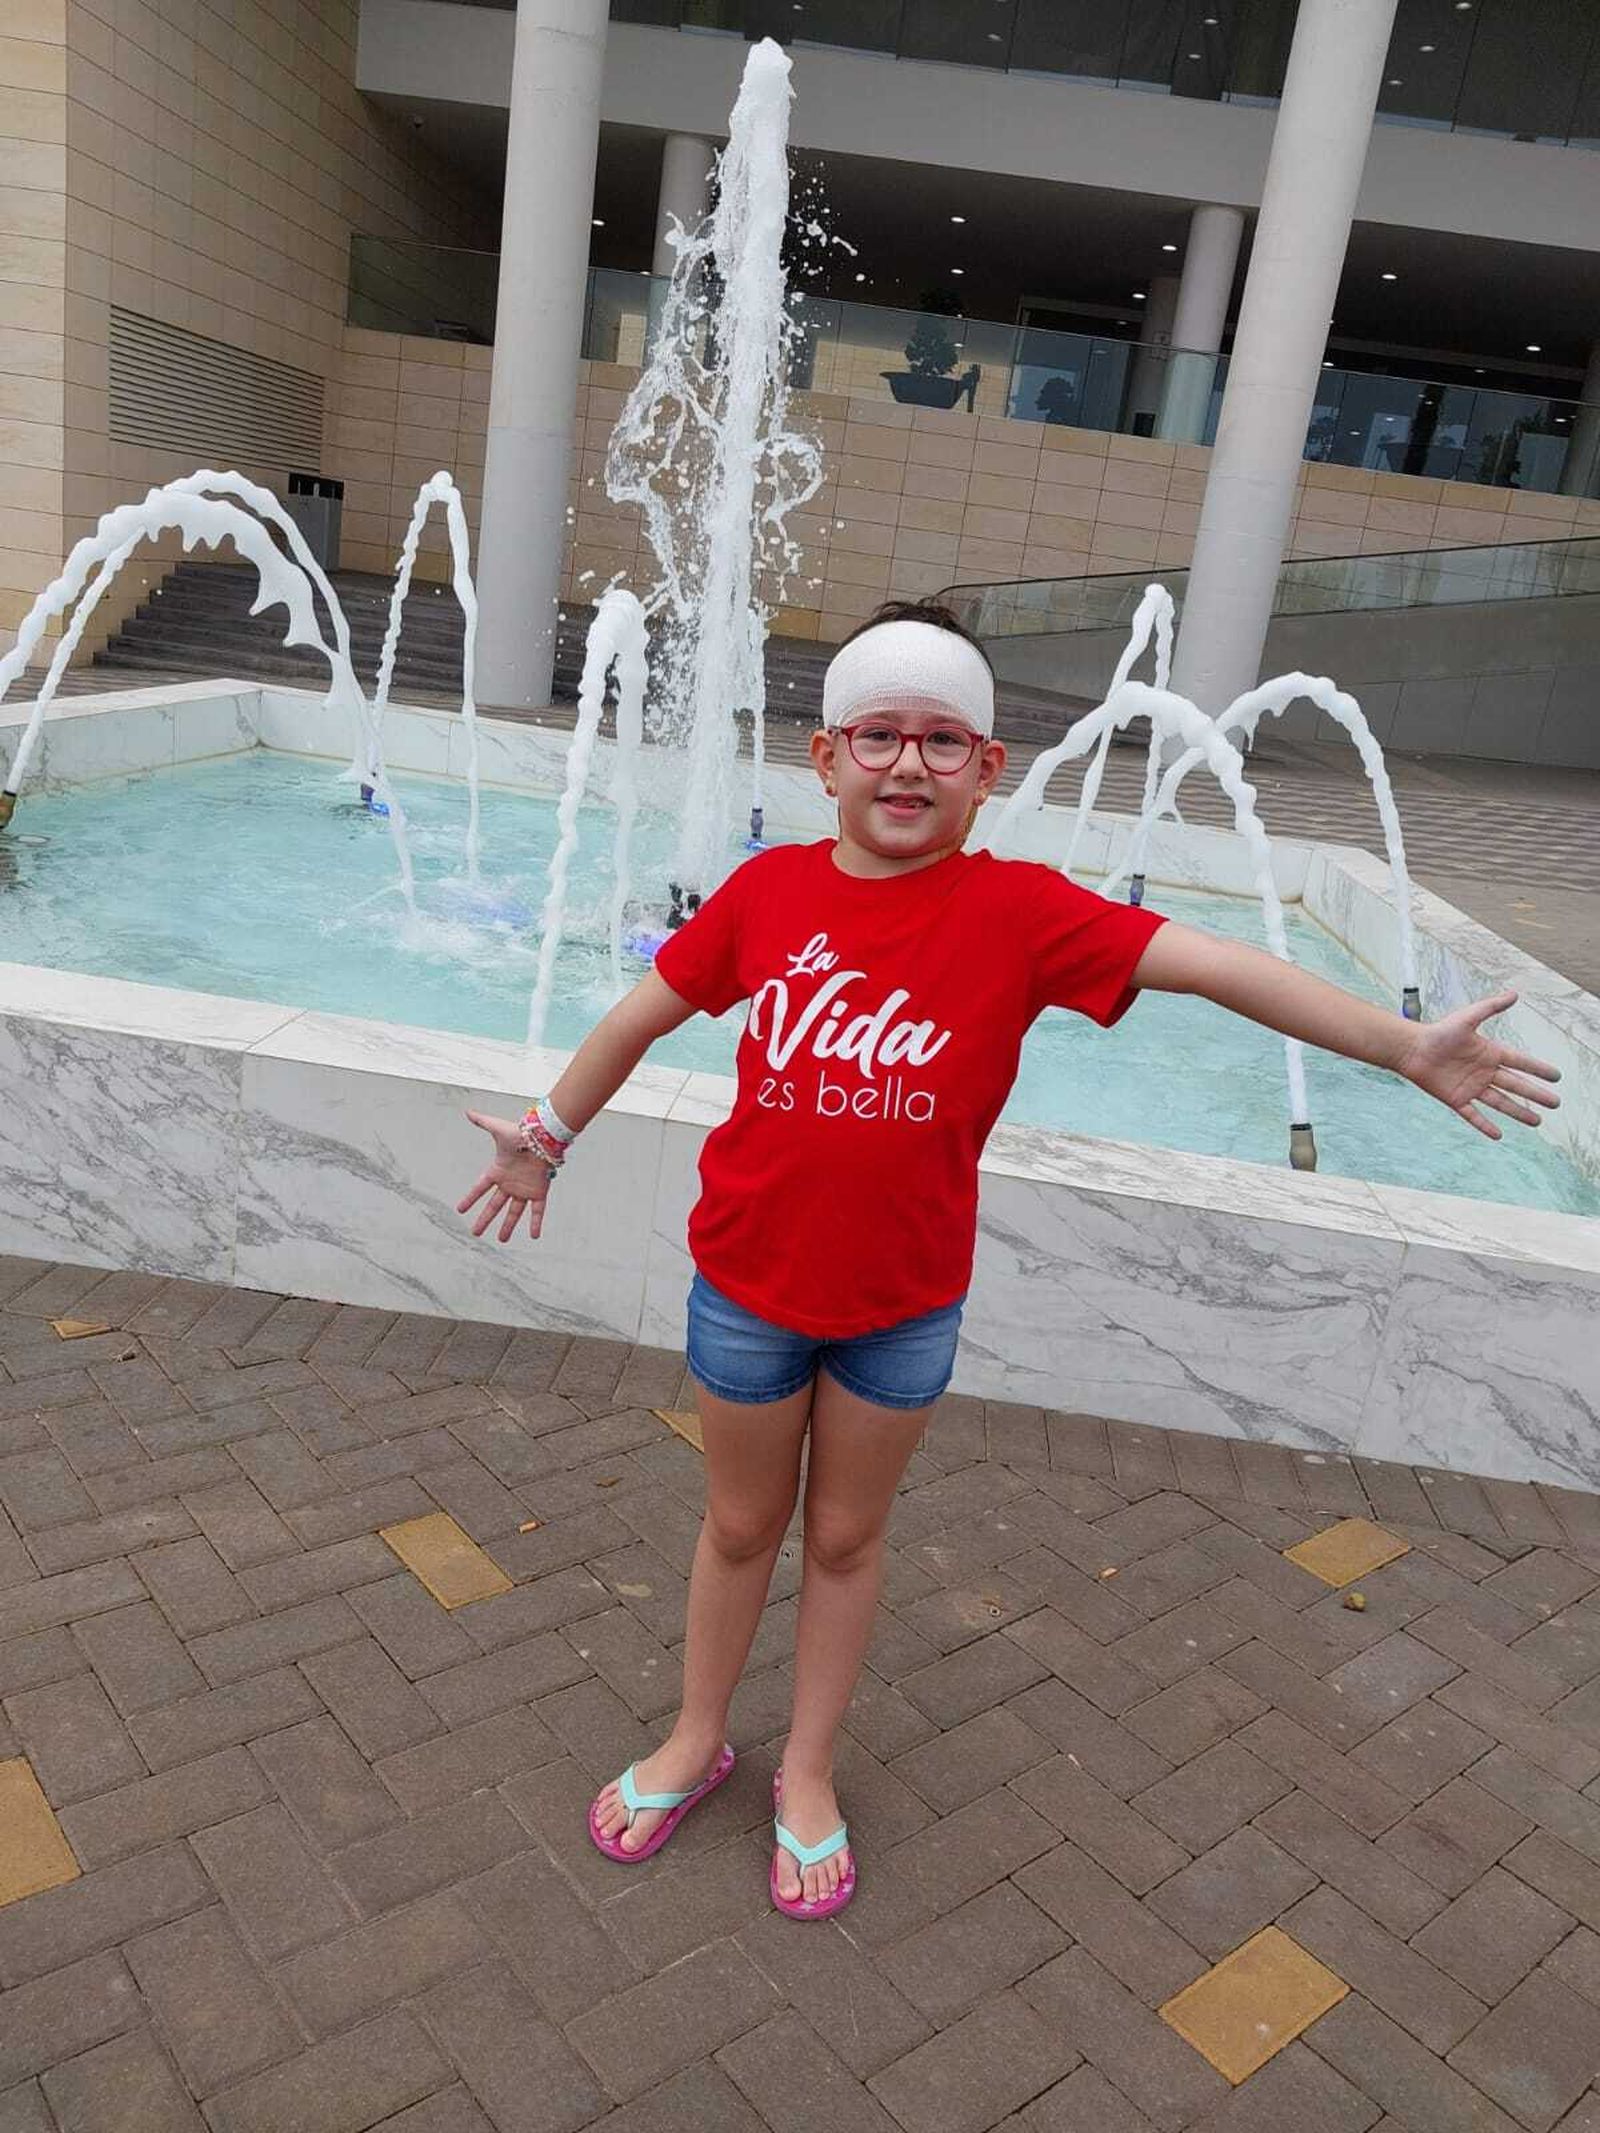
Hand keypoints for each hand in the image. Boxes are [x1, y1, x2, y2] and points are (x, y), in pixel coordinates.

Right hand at [457, 1110, 555, 1241]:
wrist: (543, 1138)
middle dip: (485, 1219)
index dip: (470, 1198)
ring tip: (502, 1240)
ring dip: (508, 1226)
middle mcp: (510, 1183)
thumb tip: (467, 1112)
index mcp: (498, 1171)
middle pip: (494, 1205)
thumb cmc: (521, 1133)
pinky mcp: (539, 1192)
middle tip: (475, 1233)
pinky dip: (536, 1223)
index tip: (460, 1209)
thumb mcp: (498, 1128)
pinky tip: (534, 1236)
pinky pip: (537, 1211)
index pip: (480, 1188)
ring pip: (514, 1212)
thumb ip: (483, 1121)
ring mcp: (524, 1189)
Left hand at [1396, 990, 1560, 1139]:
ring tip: (1537, 1122)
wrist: (1411, 1049)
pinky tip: (1498, 1135)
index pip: (1521, 1062)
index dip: (1538, 1069)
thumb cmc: (1438, 1032)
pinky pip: (1473, 1115)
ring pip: (1501, 1103)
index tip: (1556, 1076)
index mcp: (1489, 1053)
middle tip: (1555, 1103)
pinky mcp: (1456, 1099)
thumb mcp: (1467, 1018)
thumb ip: (1490, 1007)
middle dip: (1536, 1095)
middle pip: (1516, 1085)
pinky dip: (1485, 1125)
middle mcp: (1484, 1071)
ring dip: (1519, 1112)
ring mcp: (1471, 1087)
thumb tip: (1515, 994)